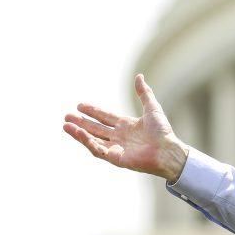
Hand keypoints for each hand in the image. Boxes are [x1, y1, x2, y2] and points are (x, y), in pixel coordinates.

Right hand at [63, 74, 189, 181]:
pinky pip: (98, 150)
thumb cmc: (163, 132)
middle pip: (96, 129)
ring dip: (79, 133)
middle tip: (67, 116)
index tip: (80, 106)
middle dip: (81, 123)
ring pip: (93, 139)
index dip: (93, 112)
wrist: (168, 150)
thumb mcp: (152, 108)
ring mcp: (117, 148)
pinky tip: (79, 133)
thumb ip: (144, 93)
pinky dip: (87, 141)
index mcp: (127, 126)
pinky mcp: (116, 158)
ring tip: (66, 125)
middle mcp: (120, 137)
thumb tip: (139, 76)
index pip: (105, 118)